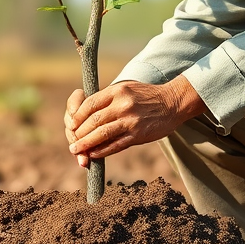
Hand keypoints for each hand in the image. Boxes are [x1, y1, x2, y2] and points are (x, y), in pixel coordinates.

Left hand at [64, 76, 205, 165]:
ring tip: (76, 150)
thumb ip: (108, 98)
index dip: (77, 117)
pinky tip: (93, 155)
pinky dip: (102, 151)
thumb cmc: (146, 96)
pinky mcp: (138, 134)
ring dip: (86, 144)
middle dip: (79, 133)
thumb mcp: (126, 88)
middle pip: (93, 121)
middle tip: (72, 141)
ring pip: (102, 134)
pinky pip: (115, 145)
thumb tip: (85, 114)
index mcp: (117, 90)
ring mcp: (131, 120)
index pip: (89, 104)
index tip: (71, 125)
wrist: (172, 102)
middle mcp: (123, 104)